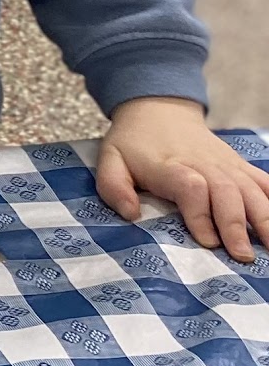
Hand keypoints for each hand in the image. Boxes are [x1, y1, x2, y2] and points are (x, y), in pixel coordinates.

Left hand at [98, 96, 268, 260]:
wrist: (158, 110)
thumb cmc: (134, 143)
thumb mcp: (111, 159)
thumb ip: (113, 186)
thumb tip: (130, 214)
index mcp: (170, 166)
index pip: (190, 187)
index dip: (200, 212)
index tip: (206, 240)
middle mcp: (204, 164)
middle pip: (226, 191)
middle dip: (235, 224)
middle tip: (242, 256)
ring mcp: (226, 165)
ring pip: (251, 189)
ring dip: (264, 219)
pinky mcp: (241, 166)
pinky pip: (265, 183)